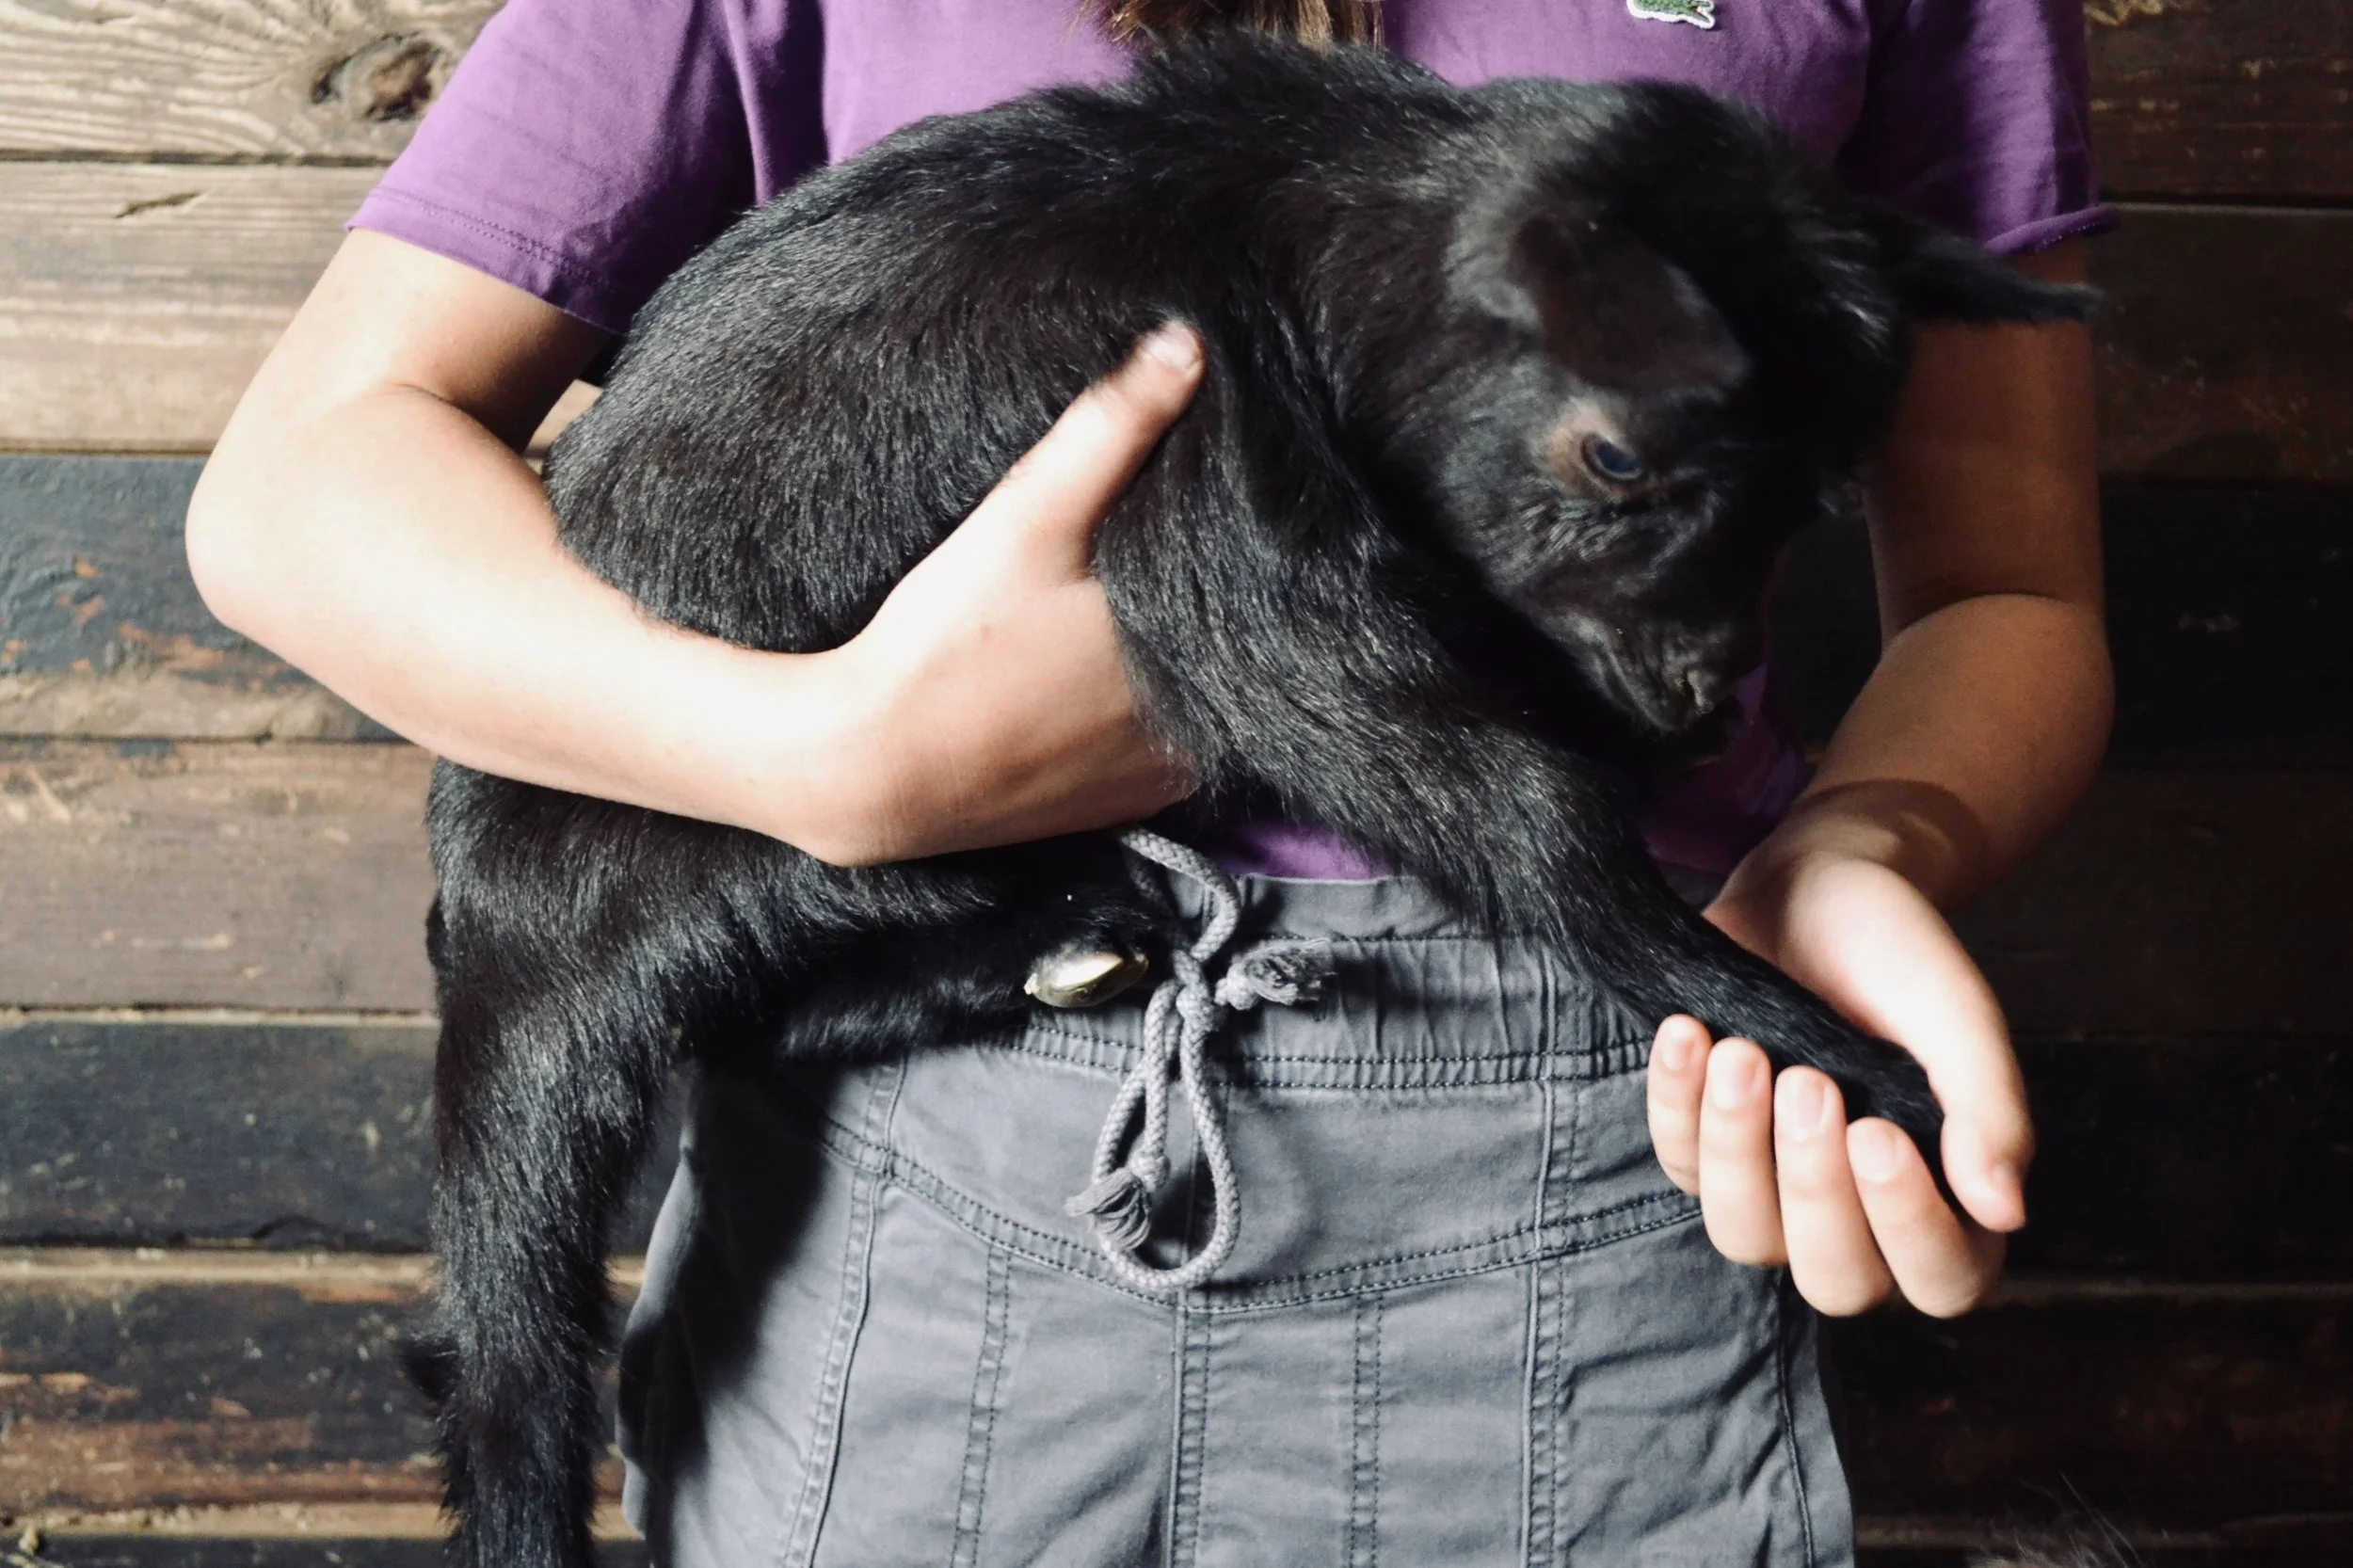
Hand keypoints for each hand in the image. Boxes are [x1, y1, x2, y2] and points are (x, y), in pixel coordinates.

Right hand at [817, 324, 1204, 863]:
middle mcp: (1195, 731)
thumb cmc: (948, 645)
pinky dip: (1151, 715)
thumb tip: (1188, 347)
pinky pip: (1166, 749)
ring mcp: (1160, 780)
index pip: (1265, 592)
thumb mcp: (1027, 518)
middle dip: (1217, 601)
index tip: (1244, 504)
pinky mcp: (1121, 807)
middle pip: (1236, 648)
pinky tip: (1105, 679)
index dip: (1257, 547)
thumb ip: (1112, 429)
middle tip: (1185, 547)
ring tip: (1141, 607)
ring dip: (1189, 662)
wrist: (872, 769)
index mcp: (1194, 657)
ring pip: (1206, 700)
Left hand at [1646, 841, 2031, 1316]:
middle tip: (1807, 1080)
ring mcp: (1774, 1188)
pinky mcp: (1705, 1146)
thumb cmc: (1897, 954)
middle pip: (1835, 1278)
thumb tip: (2008, 1211)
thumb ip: (1988, 1108)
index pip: (1943, 1277)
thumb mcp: (1955, 1016)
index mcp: (1948, 1196)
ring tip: (1741, 1050)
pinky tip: (1690, 1033)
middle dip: (1813, 1186)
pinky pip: (1677, 1162)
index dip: (1908, 1226)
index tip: (1877, 1132)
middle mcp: (1861, 1213)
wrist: (1816, 886)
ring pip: (1743, 1235)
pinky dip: (1677, 1102)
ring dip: (1735, 1146)